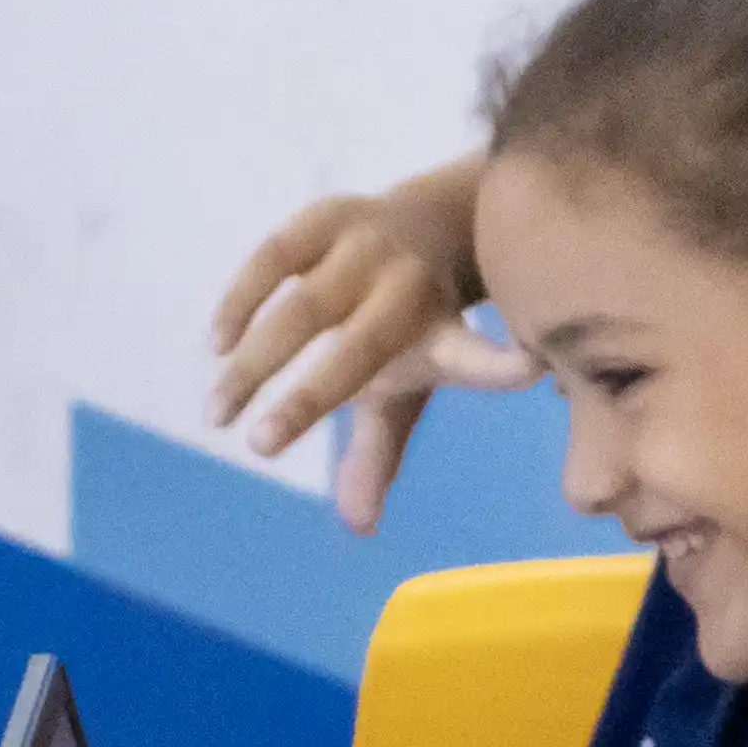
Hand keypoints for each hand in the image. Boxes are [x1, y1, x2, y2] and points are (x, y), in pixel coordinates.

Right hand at [205, 164, 534, 533]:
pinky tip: (218, 346)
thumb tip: (359, 528)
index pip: (478, 361)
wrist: (428, 222)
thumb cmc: (413, 328)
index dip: (500, 369)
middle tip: (259, 446)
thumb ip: (380, 453)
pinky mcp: (326, 218)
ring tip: (218, 413)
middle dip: (308, 398)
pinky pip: (273, 258)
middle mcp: (410, 290)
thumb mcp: (405, 386)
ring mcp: (367, 249)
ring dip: (254, 361)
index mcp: (444, 336)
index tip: (528, 373)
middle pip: (359, 349)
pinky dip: (242, 302)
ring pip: (304, 307)